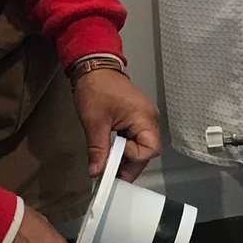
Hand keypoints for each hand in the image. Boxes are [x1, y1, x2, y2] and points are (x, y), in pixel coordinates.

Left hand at [72, 67, 161, 182]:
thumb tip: (97, 170)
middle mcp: (149, 119)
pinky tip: (111, 154)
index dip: (132, 158)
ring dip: (125, 158)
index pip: (149, 150)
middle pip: (147, 152)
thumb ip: (98, 149)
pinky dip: (123, 149)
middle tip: (111, 175)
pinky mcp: (136, 119)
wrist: (93, 67)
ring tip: (108, 164)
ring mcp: (143, 119)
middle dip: (129, 165)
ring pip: (141, 147)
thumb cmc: (97, 87)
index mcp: (144, 117)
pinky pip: (135, 139)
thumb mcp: (94, 121)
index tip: (112, 160)